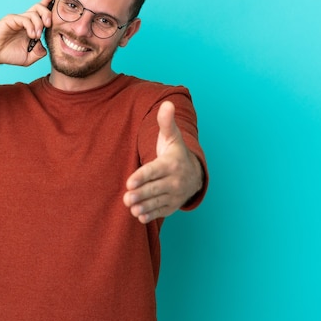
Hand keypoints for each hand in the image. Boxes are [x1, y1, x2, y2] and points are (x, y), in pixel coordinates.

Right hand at [0, 0, 56, 65]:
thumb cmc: (8, 55)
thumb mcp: (29, 58)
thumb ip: (39, 53)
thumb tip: (44, 47)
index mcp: (31, 26)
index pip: (42, 11)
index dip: (49, 1)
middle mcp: (25, 20)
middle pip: (40, 7)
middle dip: (48, 13)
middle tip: (48, 25)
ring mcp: (18, 19)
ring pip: (34, 12)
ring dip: (39, 23)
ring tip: (36, 36)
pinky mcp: (11, 20)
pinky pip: (24, 19)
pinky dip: (31, 26)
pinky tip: (31, 35)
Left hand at [124, 101, 202, 223]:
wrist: (194, 174)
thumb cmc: (175, 153)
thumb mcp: (171, 137)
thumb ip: (166, 123)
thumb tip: (167, 104)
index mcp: (171, 164)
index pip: (154, 171)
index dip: (142, 177)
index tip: (129, 182)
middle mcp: (174, 181)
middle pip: (155, 188)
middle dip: (141, 194)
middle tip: (126, 198)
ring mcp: (174, 195)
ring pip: (157, 201)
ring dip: (144, 206)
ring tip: (131, 208)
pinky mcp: (172, 206)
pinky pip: (161, 211)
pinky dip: (151, 214)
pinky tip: (140, 216)